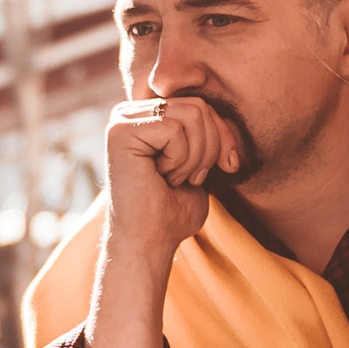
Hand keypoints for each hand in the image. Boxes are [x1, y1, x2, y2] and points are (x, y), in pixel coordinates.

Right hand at [101, 97, 241, 263]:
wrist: (150, 242)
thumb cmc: (173, 211)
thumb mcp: (200, 164)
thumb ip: (207, 134)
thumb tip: (228, 111)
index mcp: (147, 117)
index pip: (201, 105)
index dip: (222, 136)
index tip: (227, 166)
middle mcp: (130, 112)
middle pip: (199, 106)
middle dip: (209, 148)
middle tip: (190, 179)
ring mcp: (122, 119)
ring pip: (192, 114)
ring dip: (194, 157)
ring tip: (172, 178)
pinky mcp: (120, 131)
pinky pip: (174, 129)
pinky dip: (178, 160)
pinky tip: (159, 177)